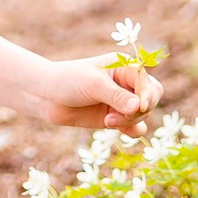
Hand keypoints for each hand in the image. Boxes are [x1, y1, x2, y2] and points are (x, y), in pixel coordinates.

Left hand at [27, 54, 164, 136]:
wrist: (47, 96)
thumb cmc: (69, 81)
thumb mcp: (94, 85)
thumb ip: (117, 96)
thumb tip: (139, 107)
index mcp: (125, 67)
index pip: (148, 82)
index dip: (148, 95)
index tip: (140, 106)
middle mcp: (126, 84)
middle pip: (150, 100)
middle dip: (139, 110)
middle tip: (117, 116)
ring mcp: (121, 102)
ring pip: (143, 115)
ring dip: (130, 121)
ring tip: (108, 122)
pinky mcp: (115, 118)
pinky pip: (134, 127)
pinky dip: (130, 130)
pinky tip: (113, 127)